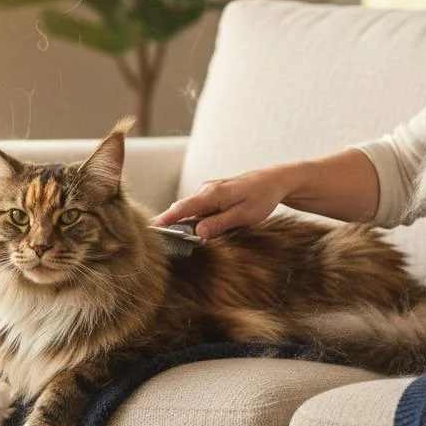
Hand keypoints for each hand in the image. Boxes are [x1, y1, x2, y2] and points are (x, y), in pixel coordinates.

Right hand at [152, 166, 289, 238]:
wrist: (274, 181)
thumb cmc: (262, 197)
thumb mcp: (243, 215)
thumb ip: (220, 224)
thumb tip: (198, 233)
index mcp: (211, 194)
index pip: (181, 208)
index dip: (164, 220)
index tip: (150, 231)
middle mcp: (206, 190)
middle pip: (181, 210)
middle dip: (172, 226)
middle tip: (165, 244)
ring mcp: (208, 192)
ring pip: (190, 211)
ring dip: (186, 225)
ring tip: (182, 241)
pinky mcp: (212, 195)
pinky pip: (199, 209)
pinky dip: (196, 220)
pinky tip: (202, 230)